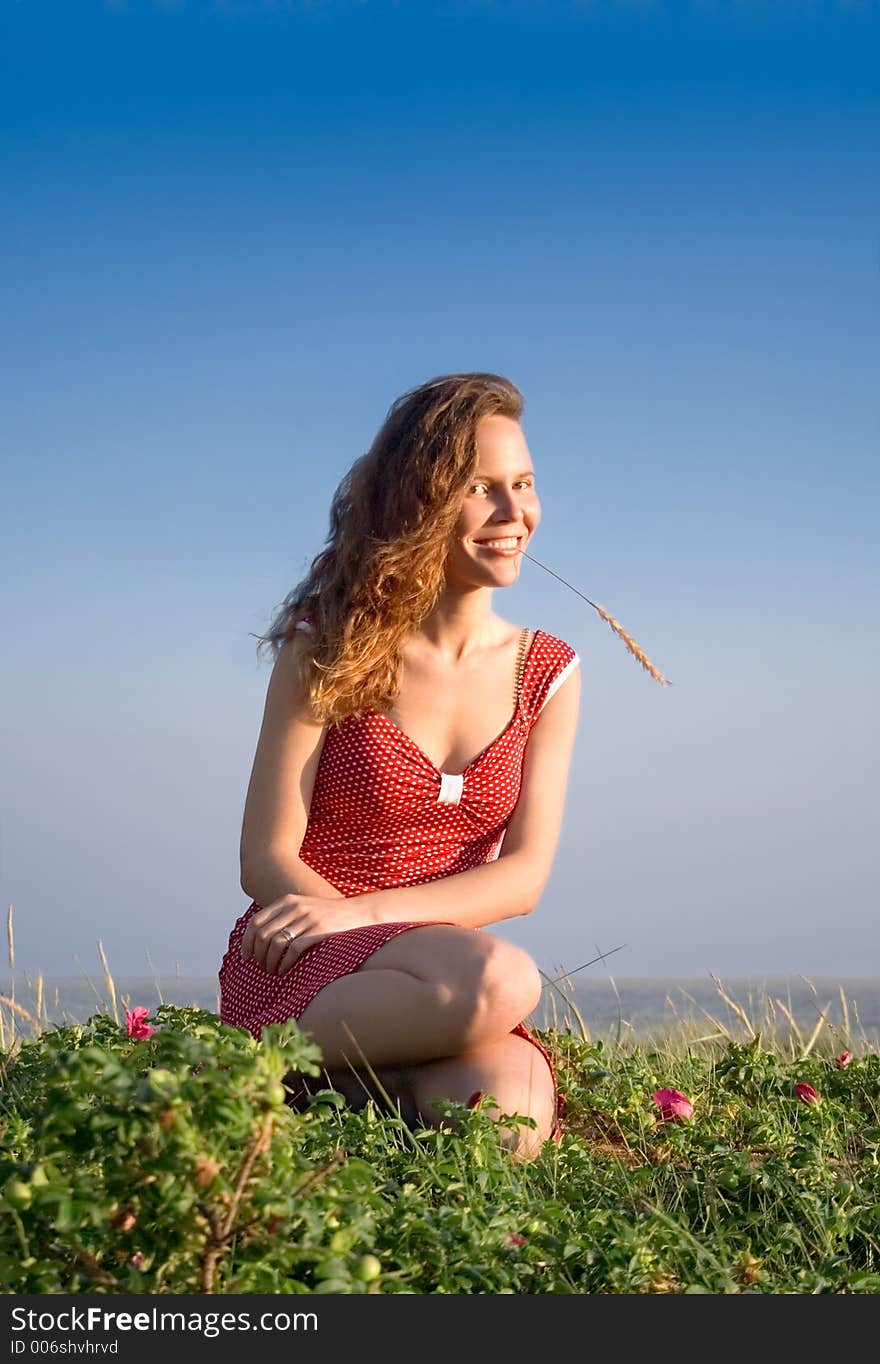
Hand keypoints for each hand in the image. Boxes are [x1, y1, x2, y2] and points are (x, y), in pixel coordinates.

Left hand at [239, 892, 378, 974]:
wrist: (359, 913)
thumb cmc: (329, 915)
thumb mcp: (304, 907)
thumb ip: (283, 917)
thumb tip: (258, 938)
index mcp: (288, 901)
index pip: (256, 922)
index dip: (247, 941)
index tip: (246, 956)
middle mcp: (296, 907)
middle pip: (263, 935)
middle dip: (258, 955)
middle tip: (261, 967)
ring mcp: (308, 918)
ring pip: (276, 944)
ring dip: (270, 962)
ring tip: (273, 971)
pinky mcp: (320, 931)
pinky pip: (293, 950)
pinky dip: (285, 963)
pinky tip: (285, 970)